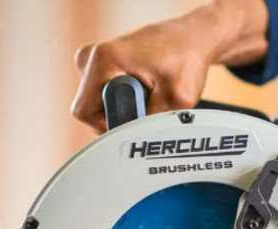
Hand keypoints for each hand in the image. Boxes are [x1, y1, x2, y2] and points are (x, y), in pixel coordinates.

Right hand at [71, 0, 268, 132]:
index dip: (111, 126)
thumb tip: (137, 142)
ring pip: (97, 106)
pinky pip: (103, 98)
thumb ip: (152, 122)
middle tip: (149, 107)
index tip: (136, 122)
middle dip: (120, 117)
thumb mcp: (177, 98)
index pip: (86, 113)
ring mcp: (94, 61)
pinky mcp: (100, 67)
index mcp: (103, 59)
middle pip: (91, 111)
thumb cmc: (186, 58)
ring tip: (150, 96)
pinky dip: (124, 101)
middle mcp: (92, 57)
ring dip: (124, 109)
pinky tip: (145, 92)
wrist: (191, 38)